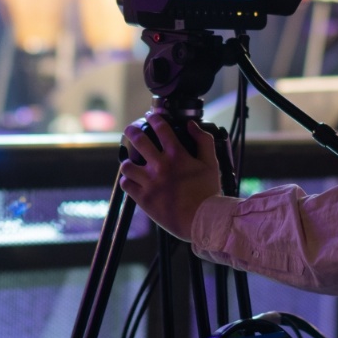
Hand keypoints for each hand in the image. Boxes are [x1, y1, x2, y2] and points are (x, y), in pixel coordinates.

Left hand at [119, 117, 220, 240]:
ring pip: (127, 165)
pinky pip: (126, 185)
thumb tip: (192, 125)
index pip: (161, 128)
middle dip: (132, 130)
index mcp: (177, 156)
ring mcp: (149, 182)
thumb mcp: (211, 163)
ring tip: (131, 162)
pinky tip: (133, 180)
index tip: (151, 117)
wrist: (201, 221)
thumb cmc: (207, 193)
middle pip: (138, 140)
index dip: (154, 118)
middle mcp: (160, 166)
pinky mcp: (143, 198)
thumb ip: (204, 141)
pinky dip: (127, 181)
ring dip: (128, 162)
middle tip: (131, 129)